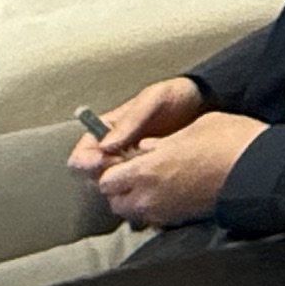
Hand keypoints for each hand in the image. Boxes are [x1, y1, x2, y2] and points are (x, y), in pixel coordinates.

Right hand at [68, 75, 202, 180]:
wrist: (203, 104)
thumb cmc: (174, 96)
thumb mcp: (153, 99)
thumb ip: (131, 119)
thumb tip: (106, 145)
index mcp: (106, 131)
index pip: (82, 154)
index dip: (85, 162)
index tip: (100, 162)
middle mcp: (113, 151)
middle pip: (93, 176)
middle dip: (104, 176)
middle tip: (126, 168)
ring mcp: (130, 164)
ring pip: (113, 185)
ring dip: (123, 184)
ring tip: (144, 171)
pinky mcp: (147, 174)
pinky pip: (135, 188)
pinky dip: (140, 189)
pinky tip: (156, 181)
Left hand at [88, 108, 266, 226]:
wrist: (259, 169)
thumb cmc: (230, 142)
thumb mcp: (194, 128)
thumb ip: (163, 141)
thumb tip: (148, 147)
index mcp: (147, 169)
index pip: (106, 179)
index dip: (112, 169)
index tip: (123, 159)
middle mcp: (149, 195)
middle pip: (115, 201)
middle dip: (120, 187)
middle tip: (136, 171)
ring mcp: (165, 211)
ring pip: (134, 213)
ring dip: (137, 199)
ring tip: (155, 183)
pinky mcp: (181, 220)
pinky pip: (156, 218)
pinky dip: (157, 208)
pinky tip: (173, 192)